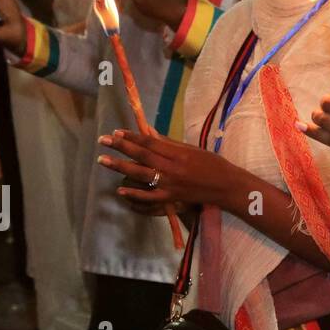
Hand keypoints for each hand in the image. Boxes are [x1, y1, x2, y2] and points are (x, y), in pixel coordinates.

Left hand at [97, 129, 239, 210]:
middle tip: (103, 140)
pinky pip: (149, 197)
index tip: (116, 131)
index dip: (132, 136)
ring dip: (120, 167)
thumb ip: (169, 144)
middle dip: (121, 147)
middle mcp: (172, 168)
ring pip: (141, 174)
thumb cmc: (212, 164)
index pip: (150, 143)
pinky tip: (121, 191)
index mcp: (179, 153)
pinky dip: (134, 194)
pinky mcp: (171, 197)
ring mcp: (170, 184)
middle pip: (141, 156)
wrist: (226, 186)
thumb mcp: (192, 149)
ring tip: (104, 160)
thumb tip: (148, 134)